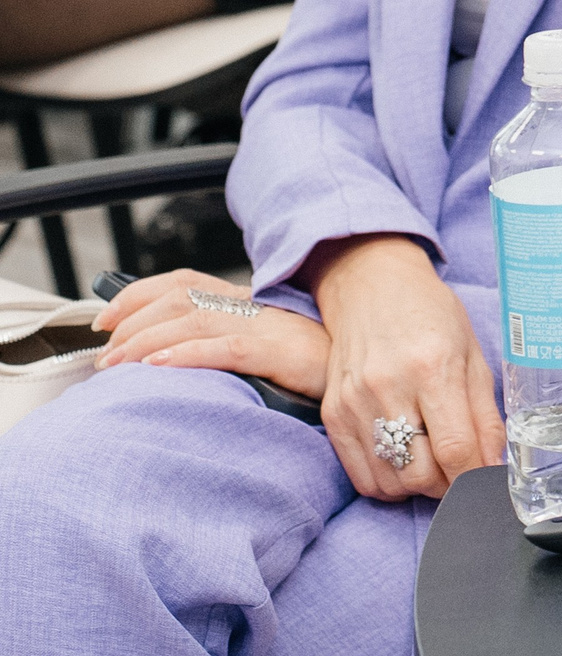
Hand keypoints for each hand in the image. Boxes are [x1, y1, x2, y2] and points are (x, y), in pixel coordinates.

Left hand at [92, 270, 329, 396]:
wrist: (363, 372)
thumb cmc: (313, 366)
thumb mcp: (263, 346)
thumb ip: (224, 342)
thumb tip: (168, 359)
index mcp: (246, 301)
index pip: (182, 283)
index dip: (136, 296)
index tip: (104, 322)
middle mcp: (252, 307)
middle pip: (179, 298)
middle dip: (130, 325)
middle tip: (104, 358)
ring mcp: (267, 327)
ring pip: (194, 319)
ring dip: (145, 341)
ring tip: (117, 366)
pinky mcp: (281, 353)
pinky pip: (227, 348)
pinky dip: (188, 354)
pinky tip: (160, 367)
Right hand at [306, 235, 505, 501]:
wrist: (372, 287)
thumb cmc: (431, 315)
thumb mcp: (473, 354)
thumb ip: (485, 414)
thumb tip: (494, 464)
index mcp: (433, 368)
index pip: (455, 448)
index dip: (474, 476)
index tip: (485, 480)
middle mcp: (389, 387)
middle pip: (420, 473)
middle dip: (448, 484)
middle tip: (461, 470)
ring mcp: (354, 404)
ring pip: (390, 482)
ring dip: (418, 487)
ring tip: (434, 465)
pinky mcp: (333, 415)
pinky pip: (361, 475)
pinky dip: (388, 483)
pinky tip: (404, 463)